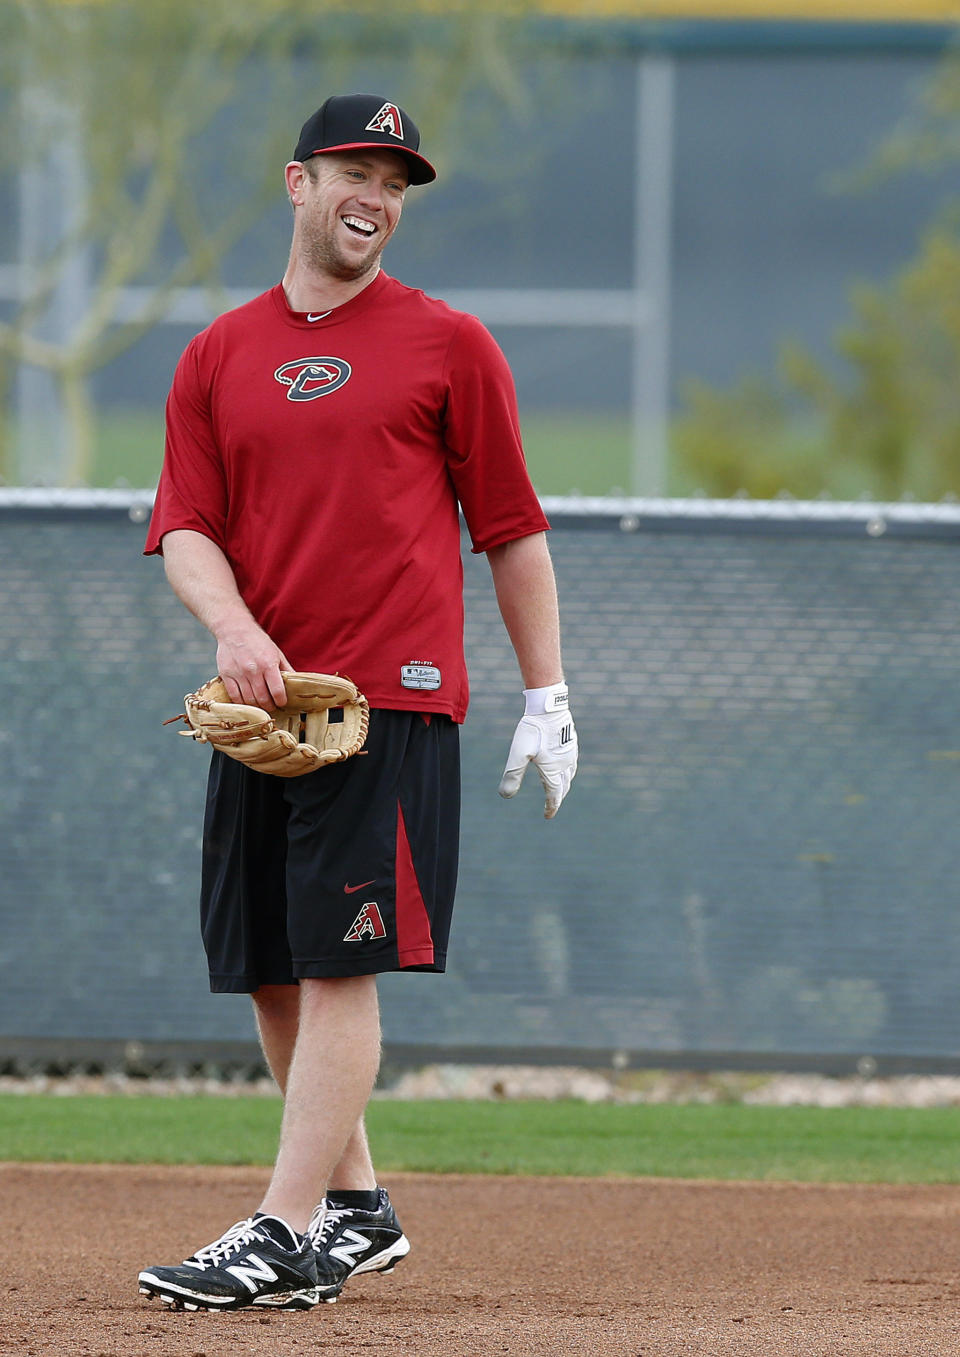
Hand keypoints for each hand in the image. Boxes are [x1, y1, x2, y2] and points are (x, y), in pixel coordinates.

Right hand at [215, 625, 291, 709]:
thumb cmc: (257, 641)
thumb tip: (298, 683)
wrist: (234, 630)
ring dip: (257, 706)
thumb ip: (286, 669)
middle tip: (272, 706)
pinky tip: (247, 701)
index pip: (277, 691)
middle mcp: (253, 670)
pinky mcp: (226, 675)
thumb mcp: (276, 653)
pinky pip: (234, 696)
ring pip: (249, 700)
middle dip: (270, 706)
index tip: (282, 702)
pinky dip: (242, 702)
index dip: (281, 701)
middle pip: (263, 699)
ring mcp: (238, 674)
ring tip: (261, 704)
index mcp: (268, 664)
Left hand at [498, 683, 577, 818]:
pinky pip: (572, 763)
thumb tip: (505, 796)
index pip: (554, 794)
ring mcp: (571, 752)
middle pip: (564, 787)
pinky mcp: (571, 742)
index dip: (551, 807)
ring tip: (558, 789)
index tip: (547, 816)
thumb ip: (512, 775)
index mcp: (554, 769)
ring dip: (564, 785)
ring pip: (570, 775)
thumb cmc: (533, 730)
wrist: (548, 706)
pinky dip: (567, 771)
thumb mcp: (518, 754)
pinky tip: (563, 766)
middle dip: (558, 798)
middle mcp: (566, 763)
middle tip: (552, 806)